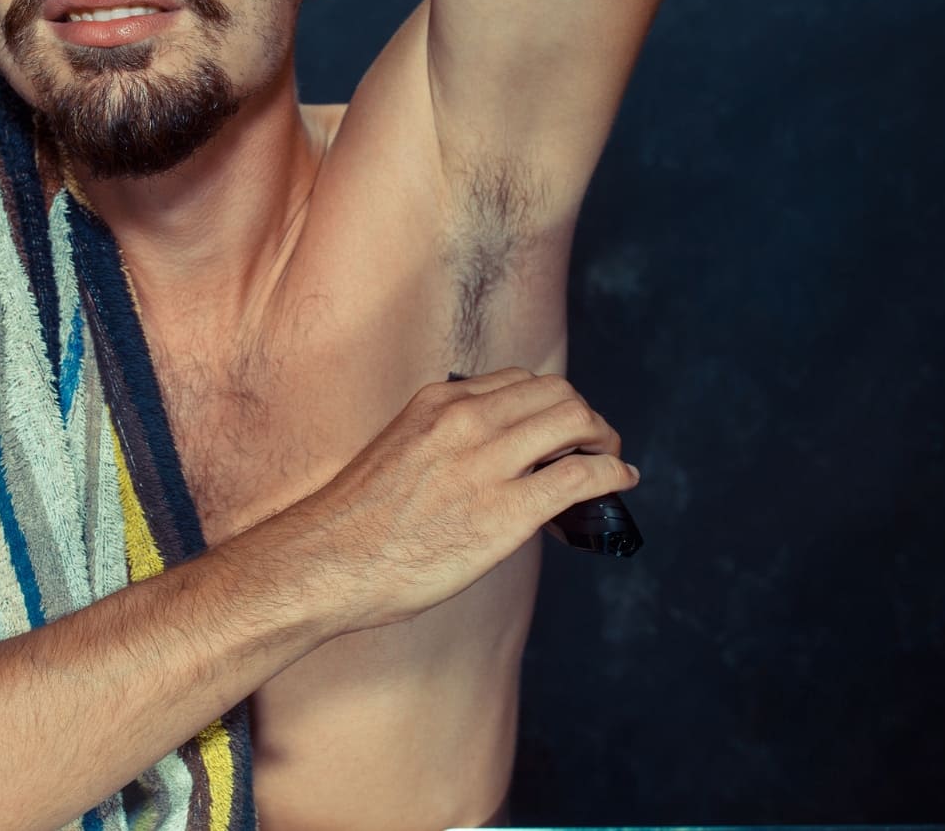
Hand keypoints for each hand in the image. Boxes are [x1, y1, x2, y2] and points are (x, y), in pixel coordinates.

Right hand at [259, 368, 638, 632]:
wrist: (325, 563)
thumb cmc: (355, 524)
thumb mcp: (397, 451)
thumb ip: (442, 443)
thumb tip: (483, 460)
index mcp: (438, 404)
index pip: (519, 381)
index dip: (551, 404)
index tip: (558, 431)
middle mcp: (466, 421)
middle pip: (558, 393)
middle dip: (586, 417)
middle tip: (595, 445)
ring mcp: (486, 464)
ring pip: (576, 422)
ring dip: (605, 440)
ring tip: (609, 463)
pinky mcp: (505, 513)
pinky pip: (580, 478)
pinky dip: (611, 474)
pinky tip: (619, 484)